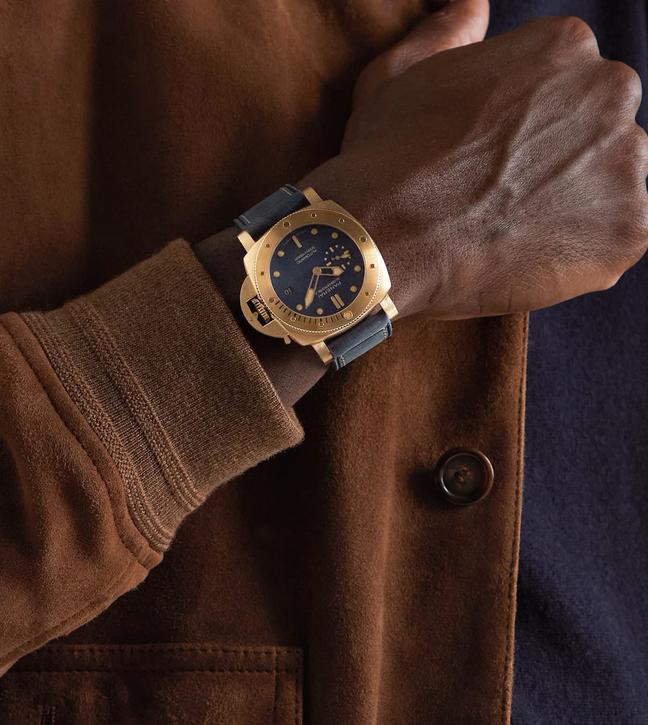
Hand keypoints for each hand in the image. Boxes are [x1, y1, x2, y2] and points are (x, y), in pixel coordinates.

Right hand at [302, 2, 647, 318]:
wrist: (388, 241)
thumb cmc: (387, 159)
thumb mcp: (400, 74)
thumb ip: (448, 32)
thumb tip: (472, 3)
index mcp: (564, 48)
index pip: (567, 84)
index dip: (526, 127)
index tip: (494, 157)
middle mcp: (610, 94)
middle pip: (599, 131)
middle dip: (560, 159)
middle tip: (504, 196)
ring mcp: (625, 165)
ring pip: (609, 186)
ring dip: (573, 205)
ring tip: (512, 229)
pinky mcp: (627, 233)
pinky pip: (614, 241)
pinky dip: (580, 252)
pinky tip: (529, 255)